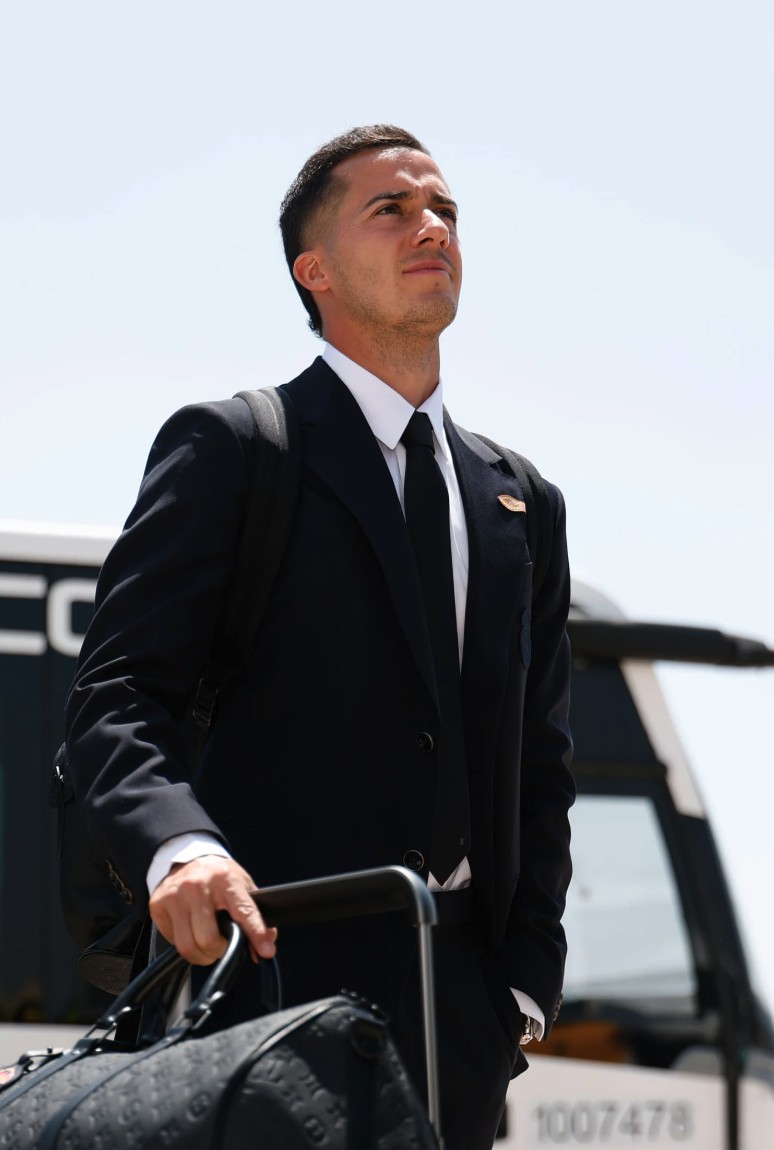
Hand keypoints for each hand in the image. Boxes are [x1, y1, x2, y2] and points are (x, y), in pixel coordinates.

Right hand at [149, 855, 276, 964]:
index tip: (265, 951)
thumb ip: (255, 913)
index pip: (244, 911)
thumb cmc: (218, 876)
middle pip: (209, 939)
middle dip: (219, 951)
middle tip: (222, 945)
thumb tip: (267, 942)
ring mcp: (176, 895)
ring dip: (201, 955)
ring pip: (188, 946)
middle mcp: (199, 886)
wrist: (186, 856)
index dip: (256, 933)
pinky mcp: (158, 905)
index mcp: (226, 880)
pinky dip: (184, 944)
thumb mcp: (241, 885)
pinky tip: (189, 931)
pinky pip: (172, 942)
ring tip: (207, 945)